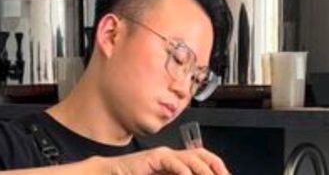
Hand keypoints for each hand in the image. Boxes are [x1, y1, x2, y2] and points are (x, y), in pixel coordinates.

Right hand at [104, 147, 229, 174]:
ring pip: (191, 157)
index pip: (203, 159)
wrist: (111, 173)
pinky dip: (182, 171)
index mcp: (176, 164)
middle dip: (217, 167)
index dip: (217, 168)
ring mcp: (163, 155)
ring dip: (204, 171)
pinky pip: (172, 161)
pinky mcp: (153, 157)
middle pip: (202, 155)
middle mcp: (172, 156)